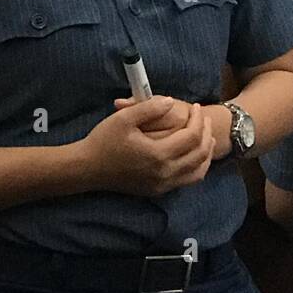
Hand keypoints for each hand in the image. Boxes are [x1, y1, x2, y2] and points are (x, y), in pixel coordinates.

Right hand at [80, 95, 213, 195]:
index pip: (191, 136)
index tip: (196, 106)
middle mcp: (164, 174)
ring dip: (206, 153)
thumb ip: (150, 108)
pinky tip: (193, 155)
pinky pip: (187, 180)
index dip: (198, 119)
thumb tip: (172, 102)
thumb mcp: (124, 118)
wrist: (87, 169)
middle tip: (203, 118)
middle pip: (199, 154)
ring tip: (206, 137)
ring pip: (198, 171)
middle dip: (205, 133)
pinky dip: (197, 167)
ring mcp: (162, 185)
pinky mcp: (157, 190)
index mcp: (158, 155)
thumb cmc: (104, 141)